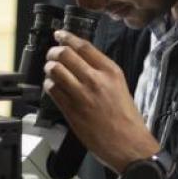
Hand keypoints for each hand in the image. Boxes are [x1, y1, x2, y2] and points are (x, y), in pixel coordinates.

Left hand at [44, 29, 159, 172]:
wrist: (128, 144)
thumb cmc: (127, 119)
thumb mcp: (120, 86)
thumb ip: (102, 72)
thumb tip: (81, 61)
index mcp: (111, 72)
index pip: (84, 46)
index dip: (67, 37)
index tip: (60, 34)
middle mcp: (96, 80)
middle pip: (65, 54)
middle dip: (54, 51)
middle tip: (52, 53)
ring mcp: (81, 95)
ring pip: (55, 70)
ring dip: (49, 67)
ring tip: (50, 69)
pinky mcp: (71, 110)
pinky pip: (52, 89)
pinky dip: (49, 85)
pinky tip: (53, 86)